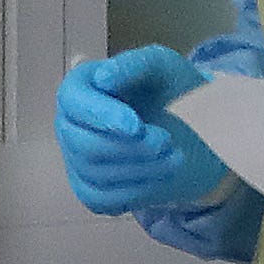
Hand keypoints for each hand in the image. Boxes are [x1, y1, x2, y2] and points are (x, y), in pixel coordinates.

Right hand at [56, 46, 226, 214]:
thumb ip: (134, 65)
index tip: (136, 127)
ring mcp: (77, 160)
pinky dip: (137, 190)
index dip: (102, 116)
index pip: (73, 102)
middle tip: (167, 142)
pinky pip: (104, 199)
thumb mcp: (162, 66)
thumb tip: (103, 77)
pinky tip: (161, 175)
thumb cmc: (171, 90)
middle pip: (84, 145)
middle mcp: (70, 125)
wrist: (193, 128)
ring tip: (175, 157)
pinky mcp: (91, 190)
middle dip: (131, 148)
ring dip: (142, 168)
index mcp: (81, 89)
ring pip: (96, 174)